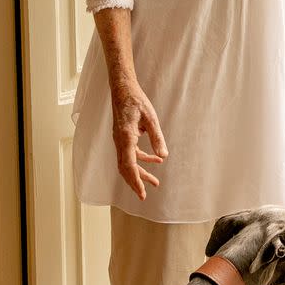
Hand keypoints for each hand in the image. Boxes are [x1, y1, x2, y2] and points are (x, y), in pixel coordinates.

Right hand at [110, 79, 168, 199]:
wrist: (123, 89)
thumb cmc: (136, 101)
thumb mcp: (151, 118)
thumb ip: (157, 137)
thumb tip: (164, 156)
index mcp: (125, 137)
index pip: (128, 164)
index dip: (135, 180)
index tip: (141, 192)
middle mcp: (120, 141)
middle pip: (126, 167)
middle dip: (136, 182)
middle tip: (145, 195)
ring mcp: (120, 139)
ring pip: (128, 162)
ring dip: (140, 172)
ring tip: (155, 182)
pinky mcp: (124, 136)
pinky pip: (131, 153)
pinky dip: (143, 158)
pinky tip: (156, 159)